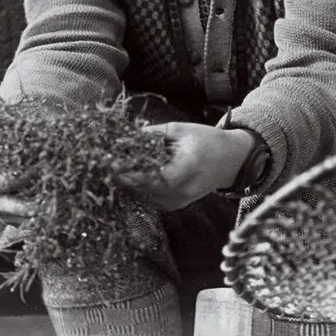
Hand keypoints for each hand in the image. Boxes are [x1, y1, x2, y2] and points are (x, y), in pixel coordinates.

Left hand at [116, 121, 255, 210]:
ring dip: (128, 183)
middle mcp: (181, 191)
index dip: (126, 171)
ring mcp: (178, 202)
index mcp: (185, 169)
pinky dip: (138, 189)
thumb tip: (123, 137)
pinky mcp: (175, 206)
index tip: (108, 161)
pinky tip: (130, 176)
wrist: (232, 161)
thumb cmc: (207, 140)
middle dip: (122, 176)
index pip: (148, 176)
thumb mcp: (180, 130)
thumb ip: (151, 134)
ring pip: (142, 196)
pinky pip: (149, 199)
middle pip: (141, 189)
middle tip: (104, 163)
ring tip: (113, 168)